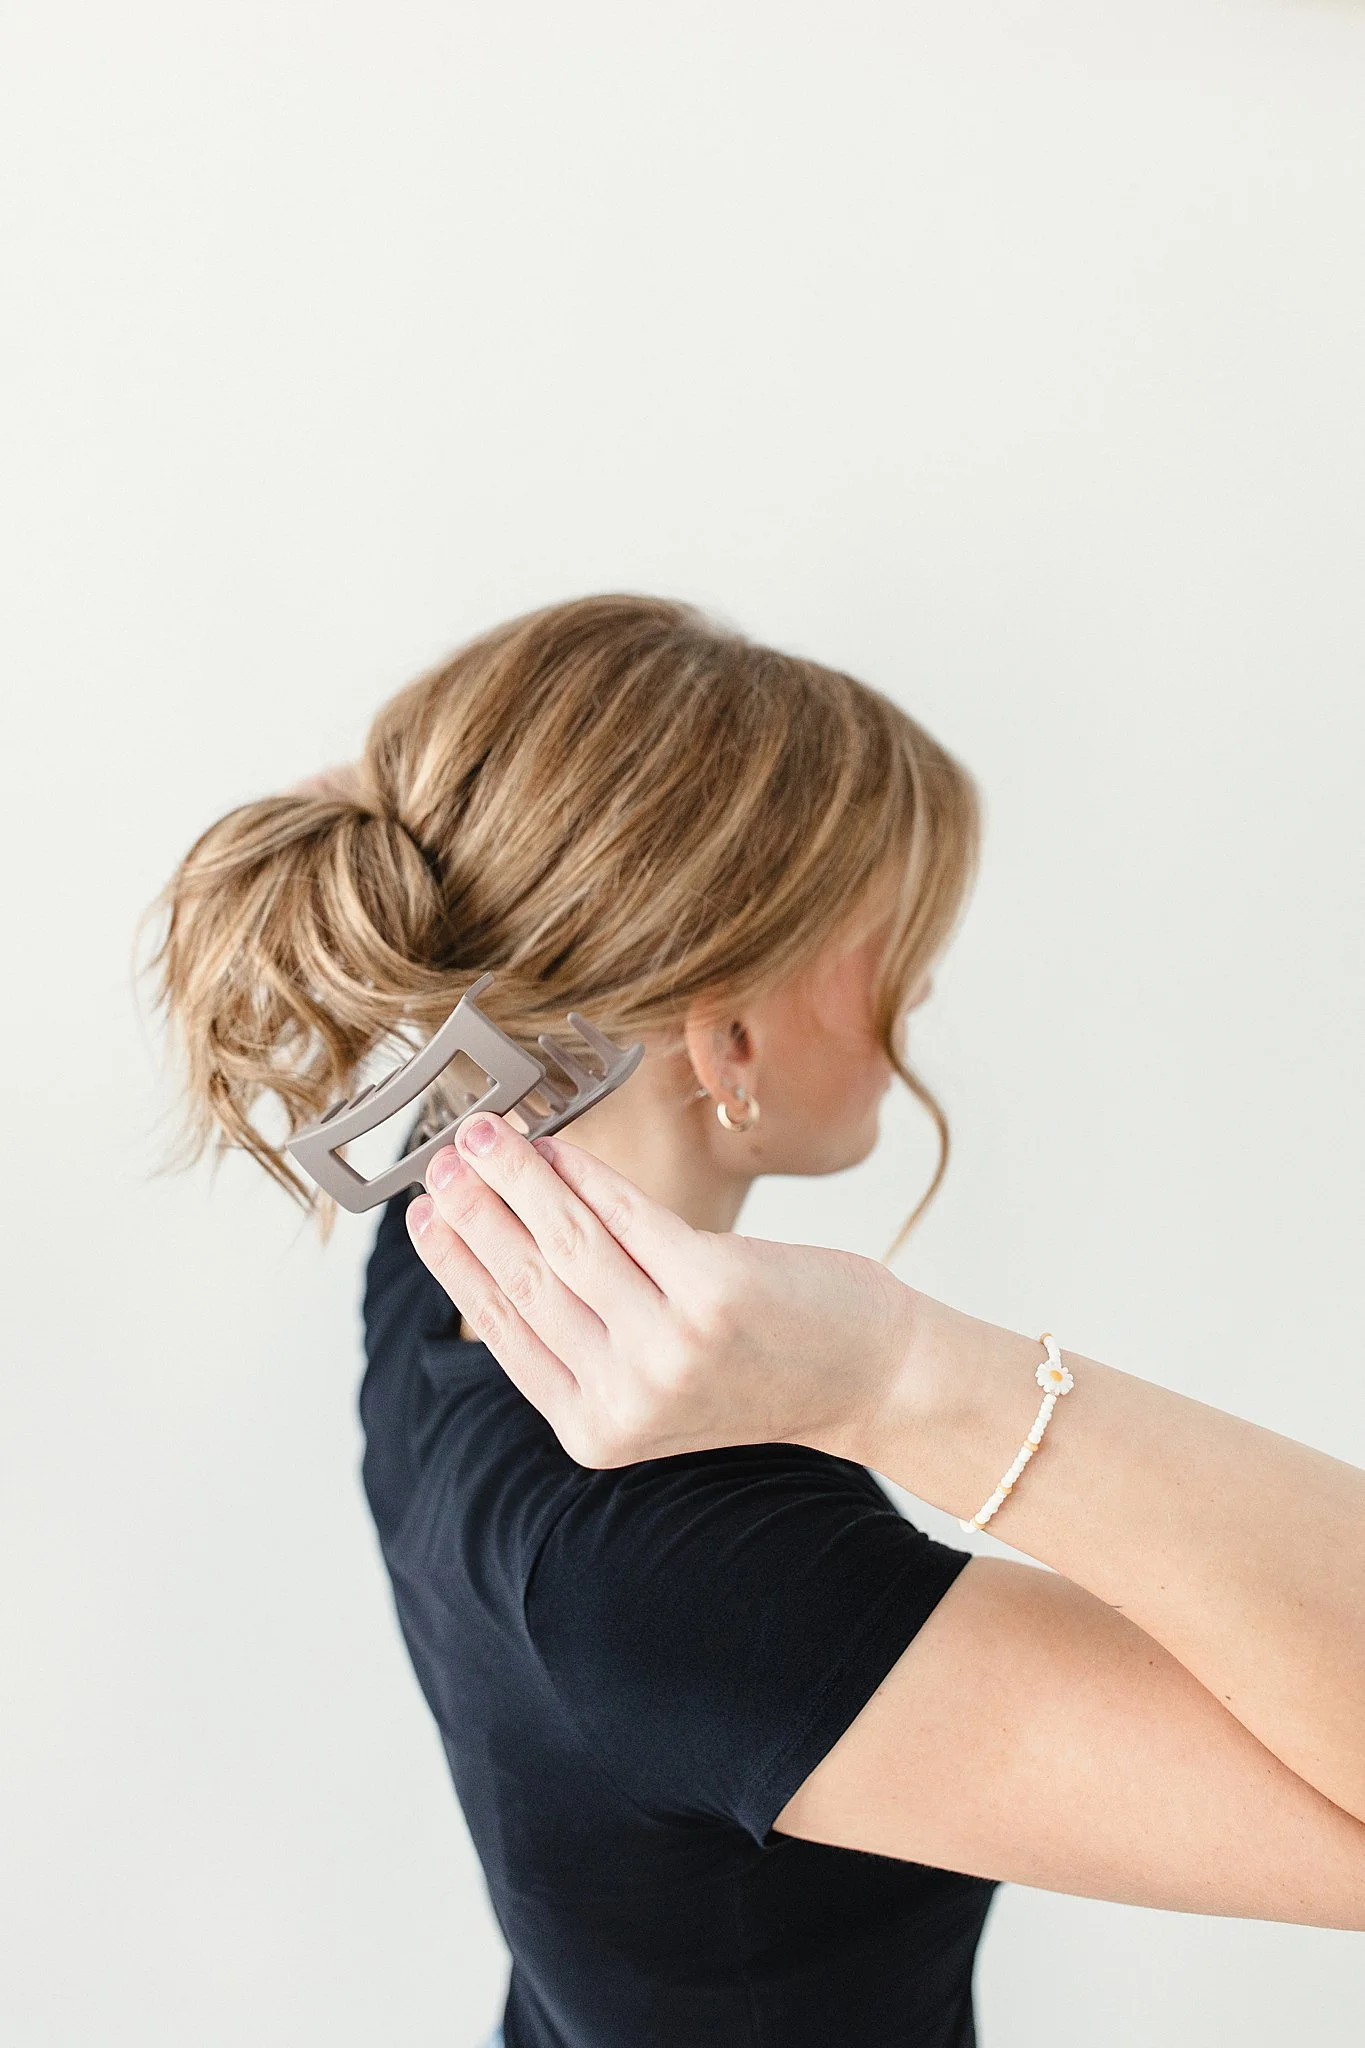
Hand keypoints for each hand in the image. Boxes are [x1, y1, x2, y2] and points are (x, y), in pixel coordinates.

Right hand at [404, 1113, 921, 1468]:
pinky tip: (553, 1142)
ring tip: (482, 1132)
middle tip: (440, 1157)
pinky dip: (580, 1172)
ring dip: (514, 1177)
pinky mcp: (710, 1294)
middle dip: (473, 1209)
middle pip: (525, 1281)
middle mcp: (625, 1399)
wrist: (872, 1378)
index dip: (455, 1264)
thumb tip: (501, 1244)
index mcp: (596, 1431)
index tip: (421, 1213)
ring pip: (565, 1244)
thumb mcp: (656, 1378)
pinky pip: (625, 1216)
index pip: (504, 1330)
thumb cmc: (762, 1364)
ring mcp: (667, 1349)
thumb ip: (585, 1335)